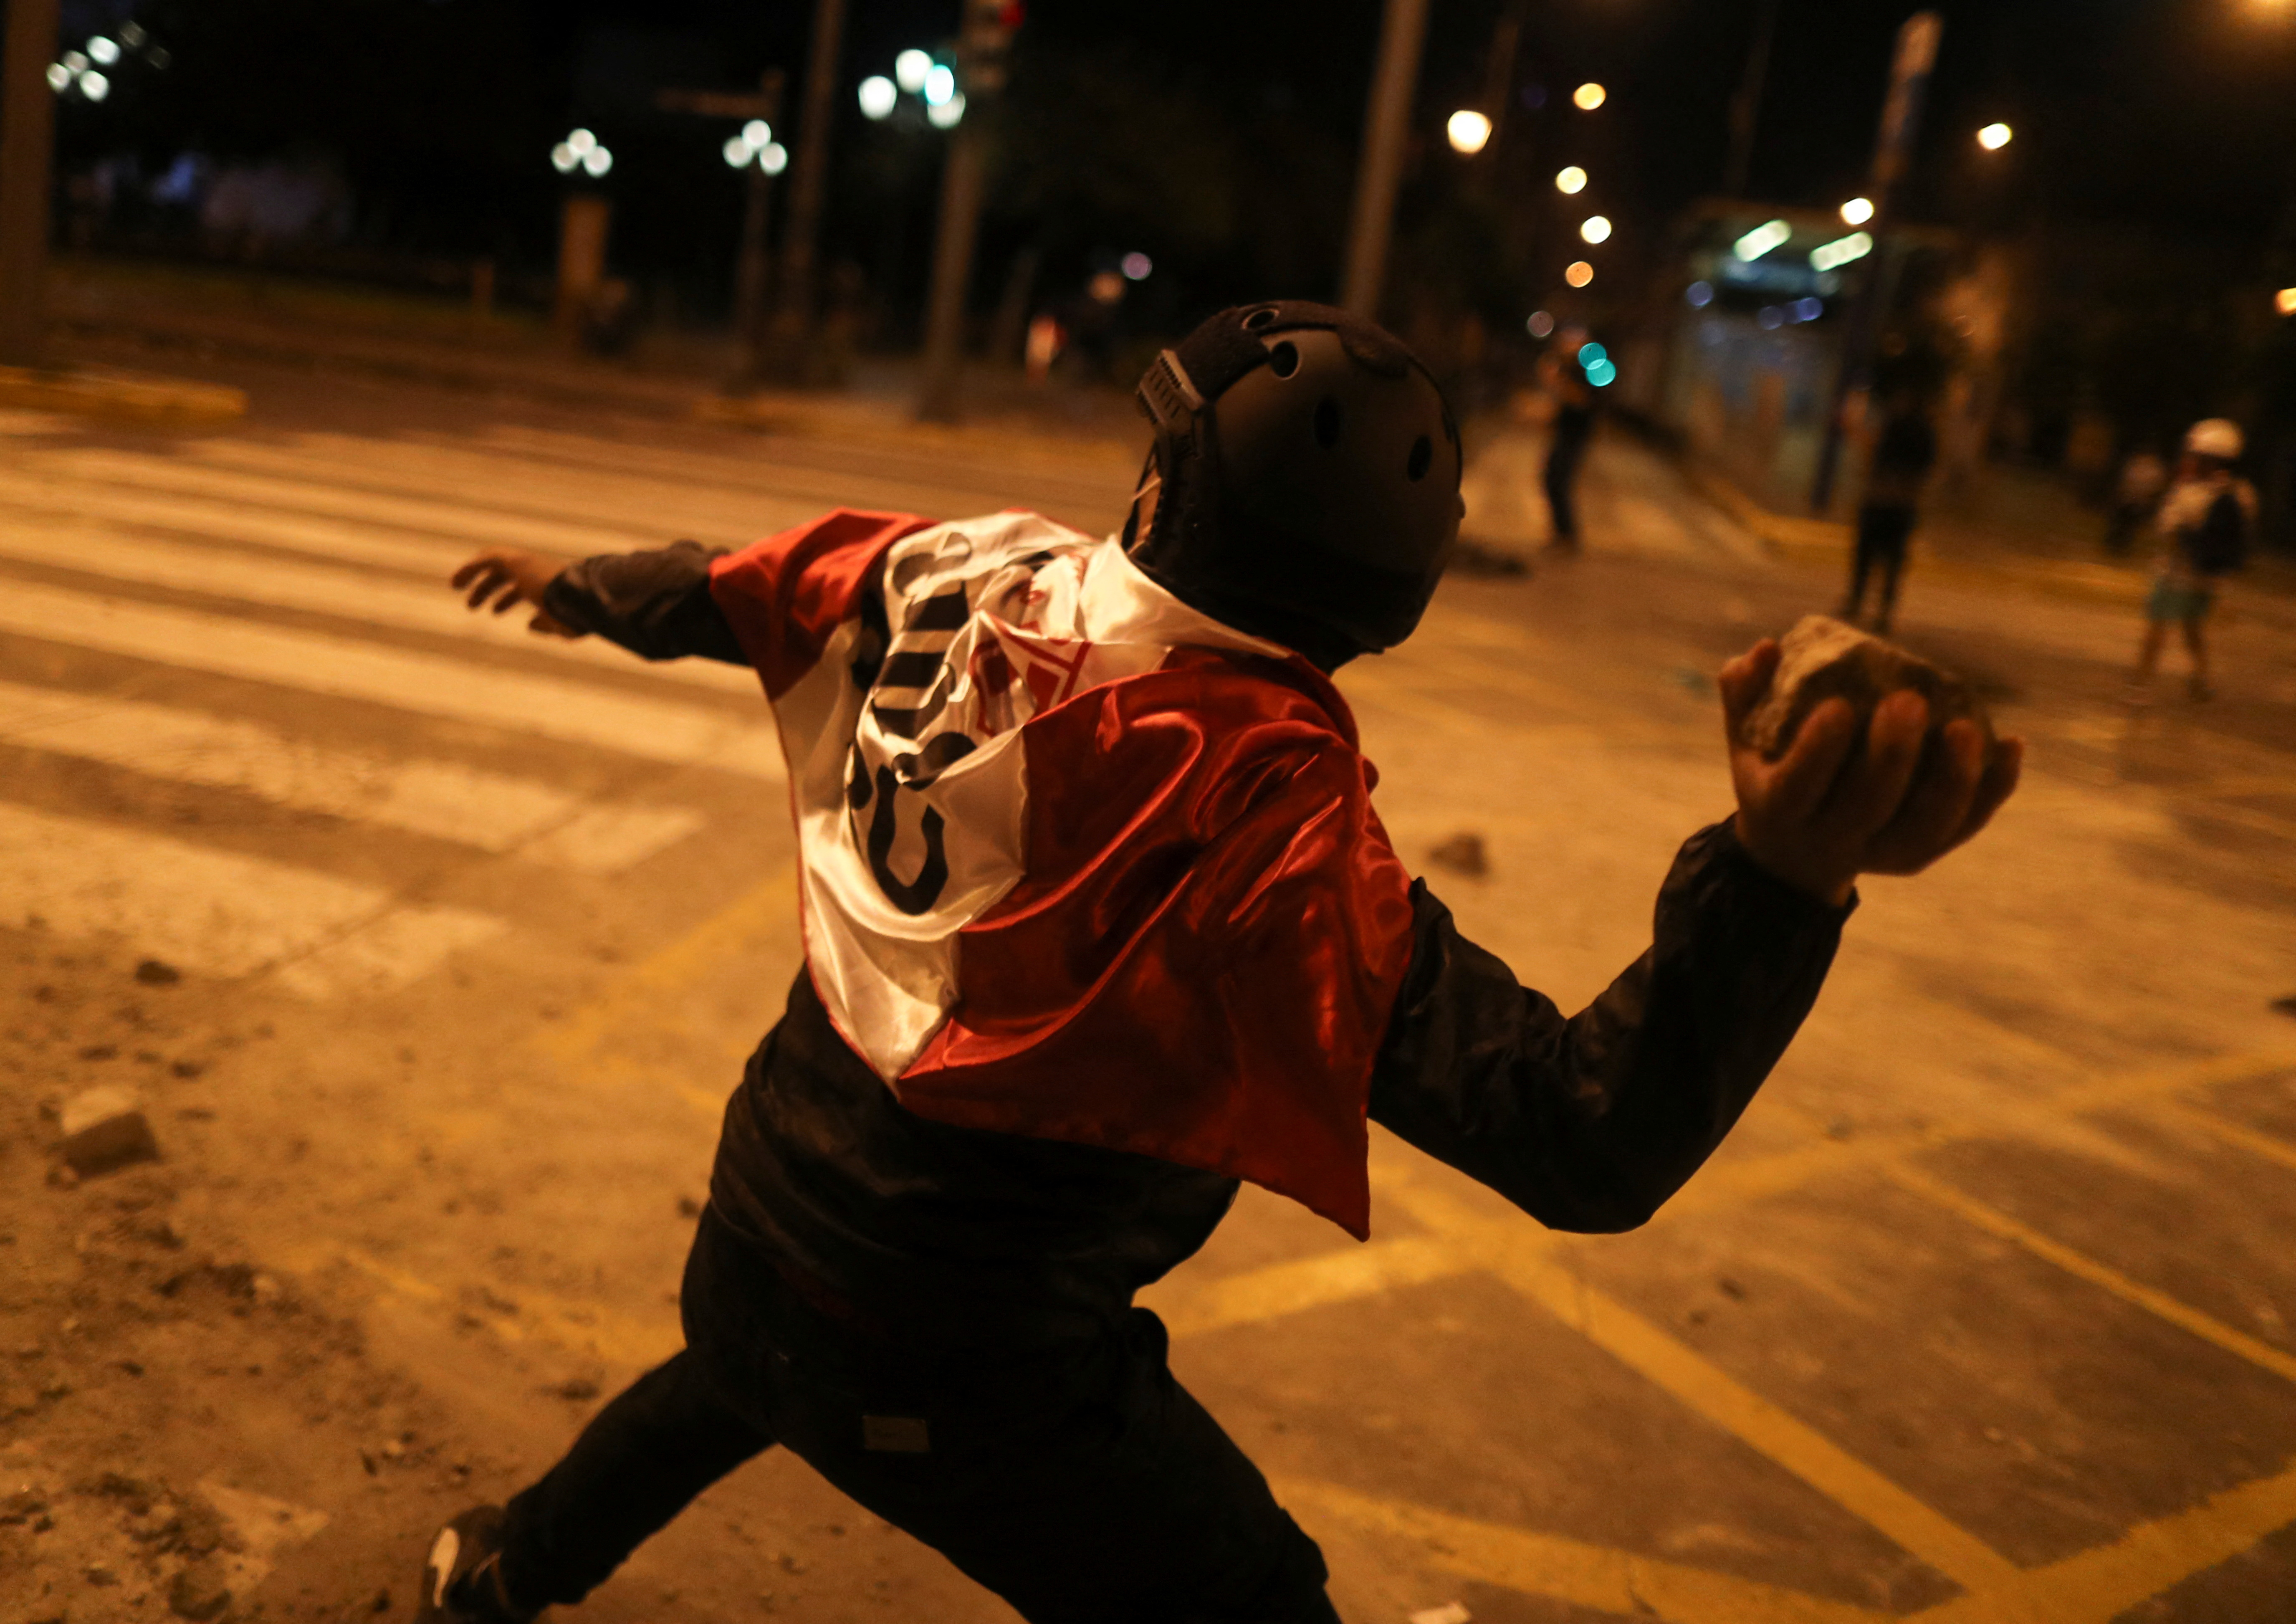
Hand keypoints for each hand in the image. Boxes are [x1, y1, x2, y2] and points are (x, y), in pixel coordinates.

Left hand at [450, 548, 580, 637]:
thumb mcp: (561, 625)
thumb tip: (530, 624)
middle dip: (488, 588)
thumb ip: (546, 625)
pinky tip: (457, 581)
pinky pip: (487, 559)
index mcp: (547, 585)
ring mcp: (527, 564)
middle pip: (506, 574)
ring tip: (456, 588)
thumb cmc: (576, 616)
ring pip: (495, 564)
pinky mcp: (516, 560)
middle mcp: (536, 571)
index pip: (522, 586)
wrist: (580, 599)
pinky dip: (470, 568)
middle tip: (472, 605)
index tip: (495, 611)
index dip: (507, 598)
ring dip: (476, 577)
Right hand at [1718, 639, 2022, 907]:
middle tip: (1909, 700)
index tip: (1840, 705)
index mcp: (1779, 808)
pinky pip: (1962, 829)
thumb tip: (1766, 648)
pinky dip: (1992, 791)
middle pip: (1867, 806)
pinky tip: (2011, 746)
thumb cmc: (1772, 773)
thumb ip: (1744, 692)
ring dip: (1952, 780)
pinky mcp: (1919, 855)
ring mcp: (1879, 852)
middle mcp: (1829, 838)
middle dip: (1892, 756)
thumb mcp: (1745, 738)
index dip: (1819, 750)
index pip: (1798, 786)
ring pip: (1923, 827)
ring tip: (1968, 728)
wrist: (1795, 852)